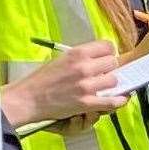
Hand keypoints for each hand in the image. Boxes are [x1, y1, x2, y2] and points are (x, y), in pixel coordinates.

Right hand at [1, 42, 126, 124]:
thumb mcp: (60, 59)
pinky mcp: (86, 103)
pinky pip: (112, 102)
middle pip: (113, 62)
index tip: (105, 58)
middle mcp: (84, 67)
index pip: (107, 46)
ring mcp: (86, 86)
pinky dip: (118, 101)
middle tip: (103, 74)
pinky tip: (119, 99)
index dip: (108, 52)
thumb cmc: (42, 79)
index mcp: (77, 53)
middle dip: (110, 68)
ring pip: (114, 80)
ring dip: (111, 85)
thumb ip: (80, 57)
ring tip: (104, 87)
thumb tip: (98, 58)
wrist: (28, 98)